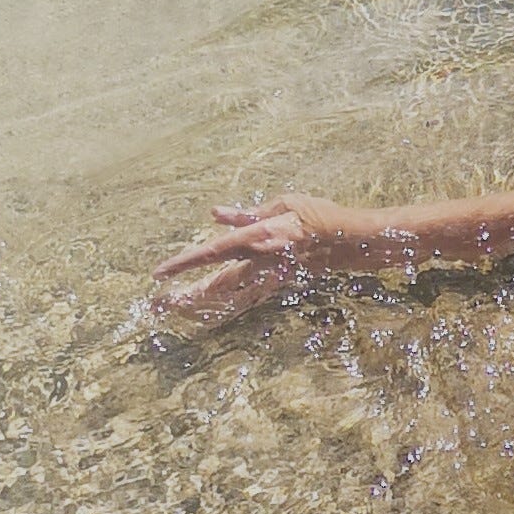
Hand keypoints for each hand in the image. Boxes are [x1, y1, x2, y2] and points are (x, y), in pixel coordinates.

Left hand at [150, 194, 384, 323]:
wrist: (353, 242)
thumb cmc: (320, 217)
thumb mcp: (284, 204)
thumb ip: (248, 213)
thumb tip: (217, 214)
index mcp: (258, 240)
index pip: (212, 253)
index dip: (184, 265)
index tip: (160, 273)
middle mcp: (261, 263)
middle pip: (217, 285)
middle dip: (189, 296)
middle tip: (162, 306)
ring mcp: (272, 277)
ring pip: (231, 296)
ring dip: (206, 304)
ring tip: (182, 309)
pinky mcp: (281, 282)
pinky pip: (249, 295)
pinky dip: (229, 303)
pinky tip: (218, 307)